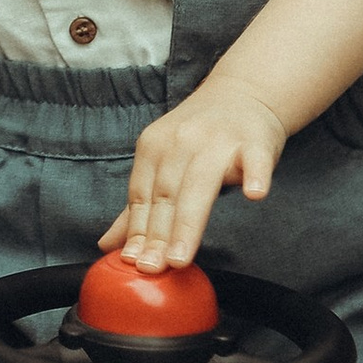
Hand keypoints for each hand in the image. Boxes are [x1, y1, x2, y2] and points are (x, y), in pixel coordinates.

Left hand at [101, 74, 290, 269]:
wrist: (245, 93)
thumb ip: (138, 205)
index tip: (133, 264)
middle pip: (167, 195)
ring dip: (189, 223)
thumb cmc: (200, 134)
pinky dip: (256, 175)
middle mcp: (182, 141)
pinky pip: (256, 159)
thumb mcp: (162, 161)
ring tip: (180, 256)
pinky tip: (254, 195)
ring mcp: (220, 140)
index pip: (142, 196)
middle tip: (153, 268)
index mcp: (154, 147)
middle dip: (159, 235)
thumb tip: (107, 246)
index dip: (137, 231)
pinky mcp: (256, 140)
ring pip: (201, 185)